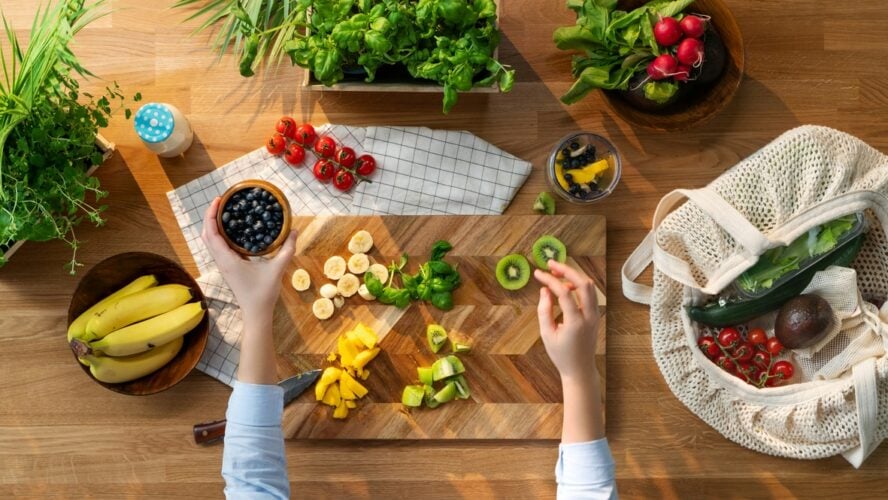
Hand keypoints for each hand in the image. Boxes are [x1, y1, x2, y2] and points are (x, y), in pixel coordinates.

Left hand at [201, 197, 296, 316]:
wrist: (256, 313)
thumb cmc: (264, 293)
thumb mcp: (277, 269)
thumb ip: (287, 250)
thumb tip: (294, 230)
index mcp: (227, 259)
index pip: (212, 233)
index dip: (211, 215)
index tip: (218, 200)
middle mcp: (221, 261)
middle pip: (206, 234)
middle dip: (210, 216)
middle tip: (221, 202)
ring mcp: (222, 265)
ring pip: (210, 241)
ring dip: (212, 225)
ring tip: (224, 212)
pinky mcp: (227, 268)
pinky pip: (217, 247)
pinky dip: (219, 235)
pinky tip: (231, 229)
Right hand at [534, 260, 600, 381]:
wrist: (580, 369)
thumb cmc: (561, 354)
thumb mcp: (546, 333)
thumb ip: (544, 310)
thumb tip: (545, 290)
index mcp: (576, 322)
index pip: (564, 292)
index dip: (550, 280)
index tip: (538, 273)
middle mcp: (589, 316)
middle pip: (583, 283)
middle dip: (567, 270)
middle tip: (551, 264)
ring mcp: (595, 315)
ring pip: (589, 286)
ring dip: (573, 276)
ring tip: (556, 274)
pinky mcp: (596, 314)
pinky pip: (589, 294)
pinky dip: (577, 285)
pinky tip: (564, 286)